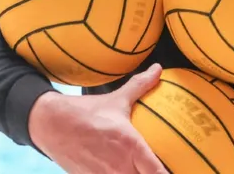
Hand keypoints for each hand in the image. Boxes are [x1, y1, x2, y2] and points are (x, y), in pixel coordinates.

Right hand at [28, 63, 168, 173]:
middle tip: (163, 169)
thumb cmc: (85, 113)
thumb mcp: (116, 99)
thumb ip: (140, 86)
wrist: (51, 125)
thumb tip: (158, 70)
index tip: (183, 171)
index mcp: (130, 146)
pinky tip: (123, 172)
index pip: (157, 172)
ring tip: (143, 170)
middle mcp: (120, 166)